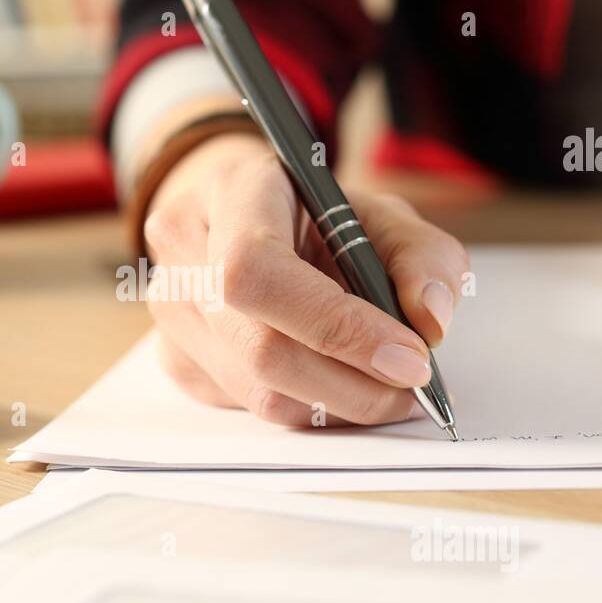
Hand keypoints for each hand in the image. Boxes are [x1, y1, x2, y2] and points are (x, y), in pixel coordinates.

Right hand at [141, 132, 468, 425]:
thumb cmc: (315, 216)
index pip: (257, 271)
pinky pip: (250, 409)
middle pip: (260, 348)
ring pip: (258, 392)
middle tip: (410, 387)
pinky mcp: (179, 360)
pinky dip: (311, 409)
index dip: (335, 325)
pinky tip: (339, 384)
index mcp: (231, 193)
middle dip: (352, 382)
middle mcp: (184, 250)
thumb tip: (430, 321)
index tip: (407, 356)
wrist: (250, 221)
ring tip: (384, 387)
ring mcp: (171, 310)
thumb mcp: (381, 214)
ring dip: (338, 404)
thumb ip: (422, 256)